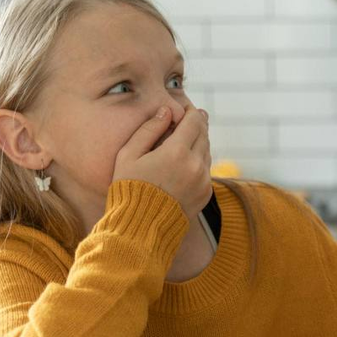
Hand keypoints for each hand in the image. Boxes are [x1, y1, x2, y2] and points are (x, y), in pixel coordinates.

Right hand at [113, 103, 212, 218]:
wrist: (140, 228)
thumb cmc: (128, 189)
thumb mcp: (129, 155)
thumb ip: (149, 129)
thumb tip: (166, 111)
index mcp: (176, 153)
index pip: (194, 121)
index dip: (190, 111)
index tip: (185, 107)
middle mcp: (195, 166)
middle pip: (204, 134)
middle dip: (197, 124)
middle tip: (190, 117)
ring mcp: (203, 181)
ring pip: (207, 151)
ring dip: (199, 141)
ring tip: (187, 137)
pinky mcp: (206, 193)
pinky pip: (207, 169)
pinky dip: (200, 160)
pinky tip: (187, 159)